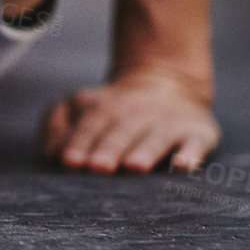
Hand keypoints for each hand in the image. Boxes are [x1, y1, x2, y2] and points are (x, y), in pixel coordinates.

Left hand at [39, 71, 219, 173]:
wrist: (166, 82)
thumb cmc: (110, 111)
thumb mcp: (78, 106)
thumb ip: (56, 125)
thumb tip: (52, 153)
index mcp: (102, 108)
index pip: (88, 126)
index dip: (79, 143)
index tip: (69, 161)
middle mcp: (135, 113)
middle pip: (120, 133)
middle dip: (108, 149)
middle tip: (98, 167)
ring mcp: (168, 123)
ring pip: (155, 138)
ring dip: (144, 152)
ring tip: (134, 167)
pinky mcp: (198, 132)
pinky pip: (195, 143)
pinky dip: (191, 154)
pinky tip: (182, 165)